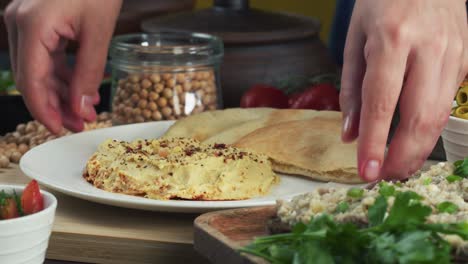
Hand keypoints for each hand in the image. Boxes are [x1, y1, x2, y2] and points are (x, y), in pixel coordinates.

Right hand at [4, 0, 121, 133]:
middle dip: (54, 106)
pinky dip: (60, 75)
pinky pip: (43, 56)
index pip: (31, 82)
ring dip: (59, 93)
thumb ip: (89, 73)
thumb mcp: (99, 33)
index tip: (60, 130)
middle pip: (30, 79)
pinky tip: (79, 89)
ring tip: (84, 111)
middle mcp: (19, 23)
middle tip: (79, 124)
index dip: (44, 111)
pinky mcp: (34, 22)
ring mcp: (24, 21)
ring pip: (36, 70)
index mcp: (31, 25)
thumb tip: (83, 109)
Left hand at [340, 0, 467, 180]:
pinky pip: (448, 102)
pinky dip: (430, 128)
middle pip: (419, 117)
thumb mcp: (355, 39)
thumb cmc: (383, 3)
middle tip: (383, 177)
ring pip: (439, 115)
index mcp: (392, 40)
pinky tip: (414, 141)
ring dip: (419, 150)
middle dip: (402, 156)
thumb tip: (350, 134)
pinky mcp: (466, 60)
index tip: (365, 171)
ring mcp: (454, 55)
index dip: (374, 142)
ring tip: (397, 168)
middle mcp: (428, 49)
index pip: (382, 103)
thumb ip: (351, 89)